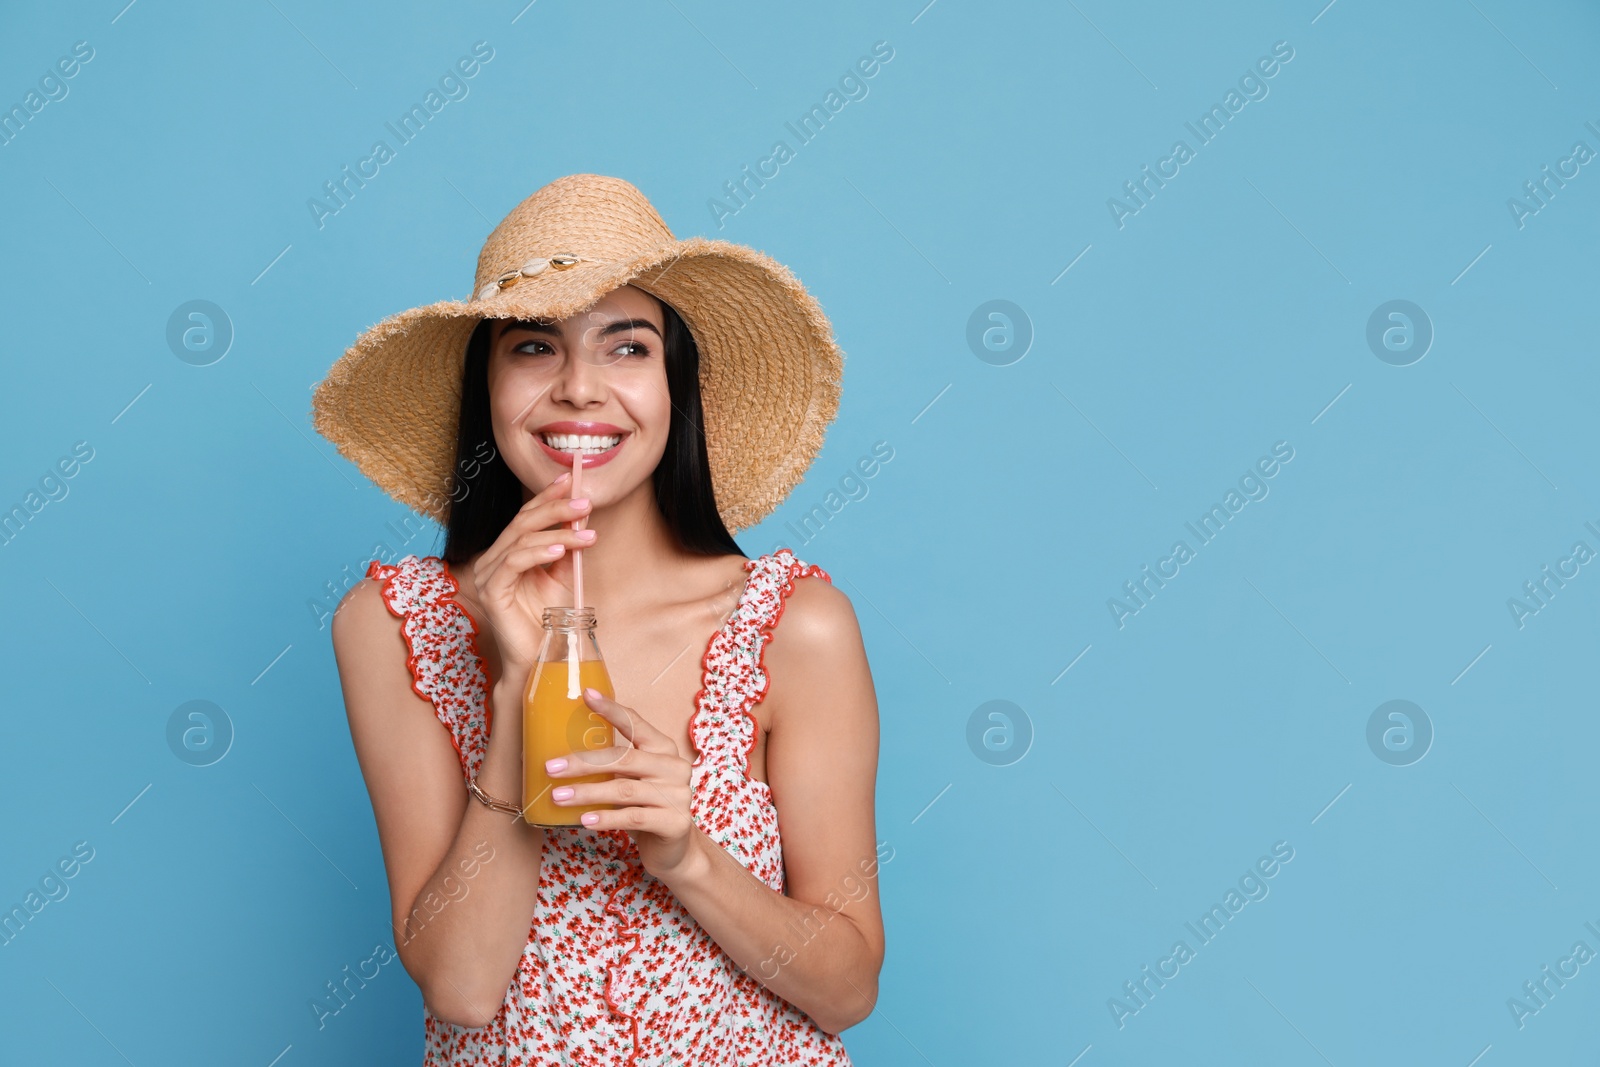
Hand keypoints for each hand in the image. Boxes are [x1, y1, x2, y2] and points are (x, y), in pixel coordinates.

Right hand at [470, 471, 596, 677]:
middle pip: (522, 523)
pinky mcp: (490, 592)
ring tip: (585, 532)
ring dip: (556, 532)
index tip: (570, 480)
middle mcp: (492, 560)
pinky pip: (513, 564)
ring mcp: (487, 575)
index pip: (525, 517)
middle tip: (584, 502)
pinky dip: (537, 553)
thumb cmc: (549, 621)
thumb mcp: (562, 577)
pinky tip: (559, 550)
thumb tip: (582, 518)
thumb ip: (567, 550)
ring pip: (520, 540)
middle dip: (555, 508)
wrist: (540, 658)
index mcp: (506, 554)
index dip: (546, 497)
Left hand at [547, 688, 696, 877]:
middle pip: (625, 758)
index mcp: (663, 748)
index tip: (586, 695)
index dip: (612, 709)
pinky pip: (634, 817)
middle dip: (584, 762)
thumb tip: (557, 757)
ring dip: (587, 793)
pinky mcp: (675, 823)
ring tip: (559, 797)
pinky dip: (606, 818)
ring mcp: (678, 795)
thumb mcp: (631, 781)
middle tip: (551, 767)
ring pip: (625, 789)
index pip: (636, 723)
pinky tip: (584, 820)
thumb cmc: (643, 808)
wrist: (674, 849)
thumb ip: (612, 766)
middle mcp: (674, 767)